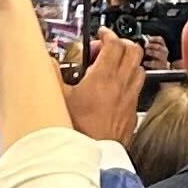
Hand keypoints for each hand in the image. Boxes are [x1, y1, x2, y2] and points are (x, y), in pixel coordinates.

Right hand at [64, 31, 144, 145]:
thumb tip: (48, 61)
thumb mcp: (59, 98)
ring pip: (138, 67)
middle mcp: (121, 84)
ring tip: (112, 66)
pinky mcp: (133, 111)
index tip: (101, 34)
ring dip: (128, 62)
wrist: (94, 153)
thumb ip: (53, 75)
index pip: (115, 44)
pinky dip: (130, 81)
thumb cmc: (78, 130)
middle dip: (121, 43)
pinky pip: (137, 87)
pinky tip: (116, 89)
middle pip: (133, 51)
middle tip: (107, 47)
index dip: (108, 34)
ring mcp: (130, 97)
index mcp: (104, 76)